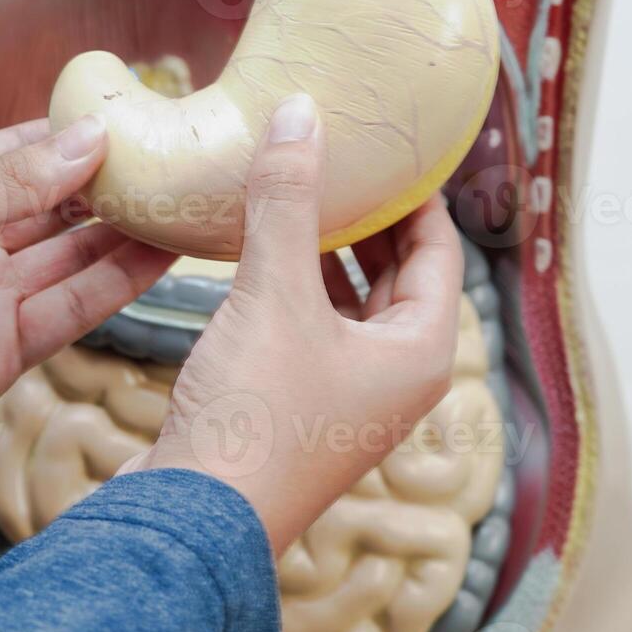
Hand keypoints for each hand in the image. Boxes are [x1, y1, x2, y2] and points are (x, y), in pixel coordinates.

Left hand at [0, 118, 176, 496]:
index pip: (23, 153)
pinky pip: (72, 313)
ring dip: (130, 233)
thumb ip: (0, 186)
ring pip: (78, 257)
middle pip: (61, 205)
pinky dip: (118, 286)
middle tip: (180, 160)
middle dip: (117, 183)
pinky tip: (160, 258)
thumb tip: (84, 142)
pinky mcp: (2, 355)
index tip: (139, 113)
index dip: (77, 135)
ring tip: (188, 203)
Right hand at [121, 95, 464, 550]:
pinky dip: (295, 288)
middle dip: (369, 219)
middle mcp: (395, 379)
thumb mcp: (274, 294)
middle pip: (398, 278)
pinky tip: (258, 254)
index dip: (416, 194)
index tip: (389, 144)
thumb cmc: (254, 414)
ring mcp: (348, 399)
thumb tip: (301, 113)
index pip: (438, 251)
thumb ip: (288, 200)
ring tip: (297, 191)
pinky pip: (313, 329)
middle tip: (339, 157)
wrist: (193, 519)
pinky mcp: (300, 409)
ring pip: (351, 304)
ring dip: (327, 252)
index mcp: (419, 354)